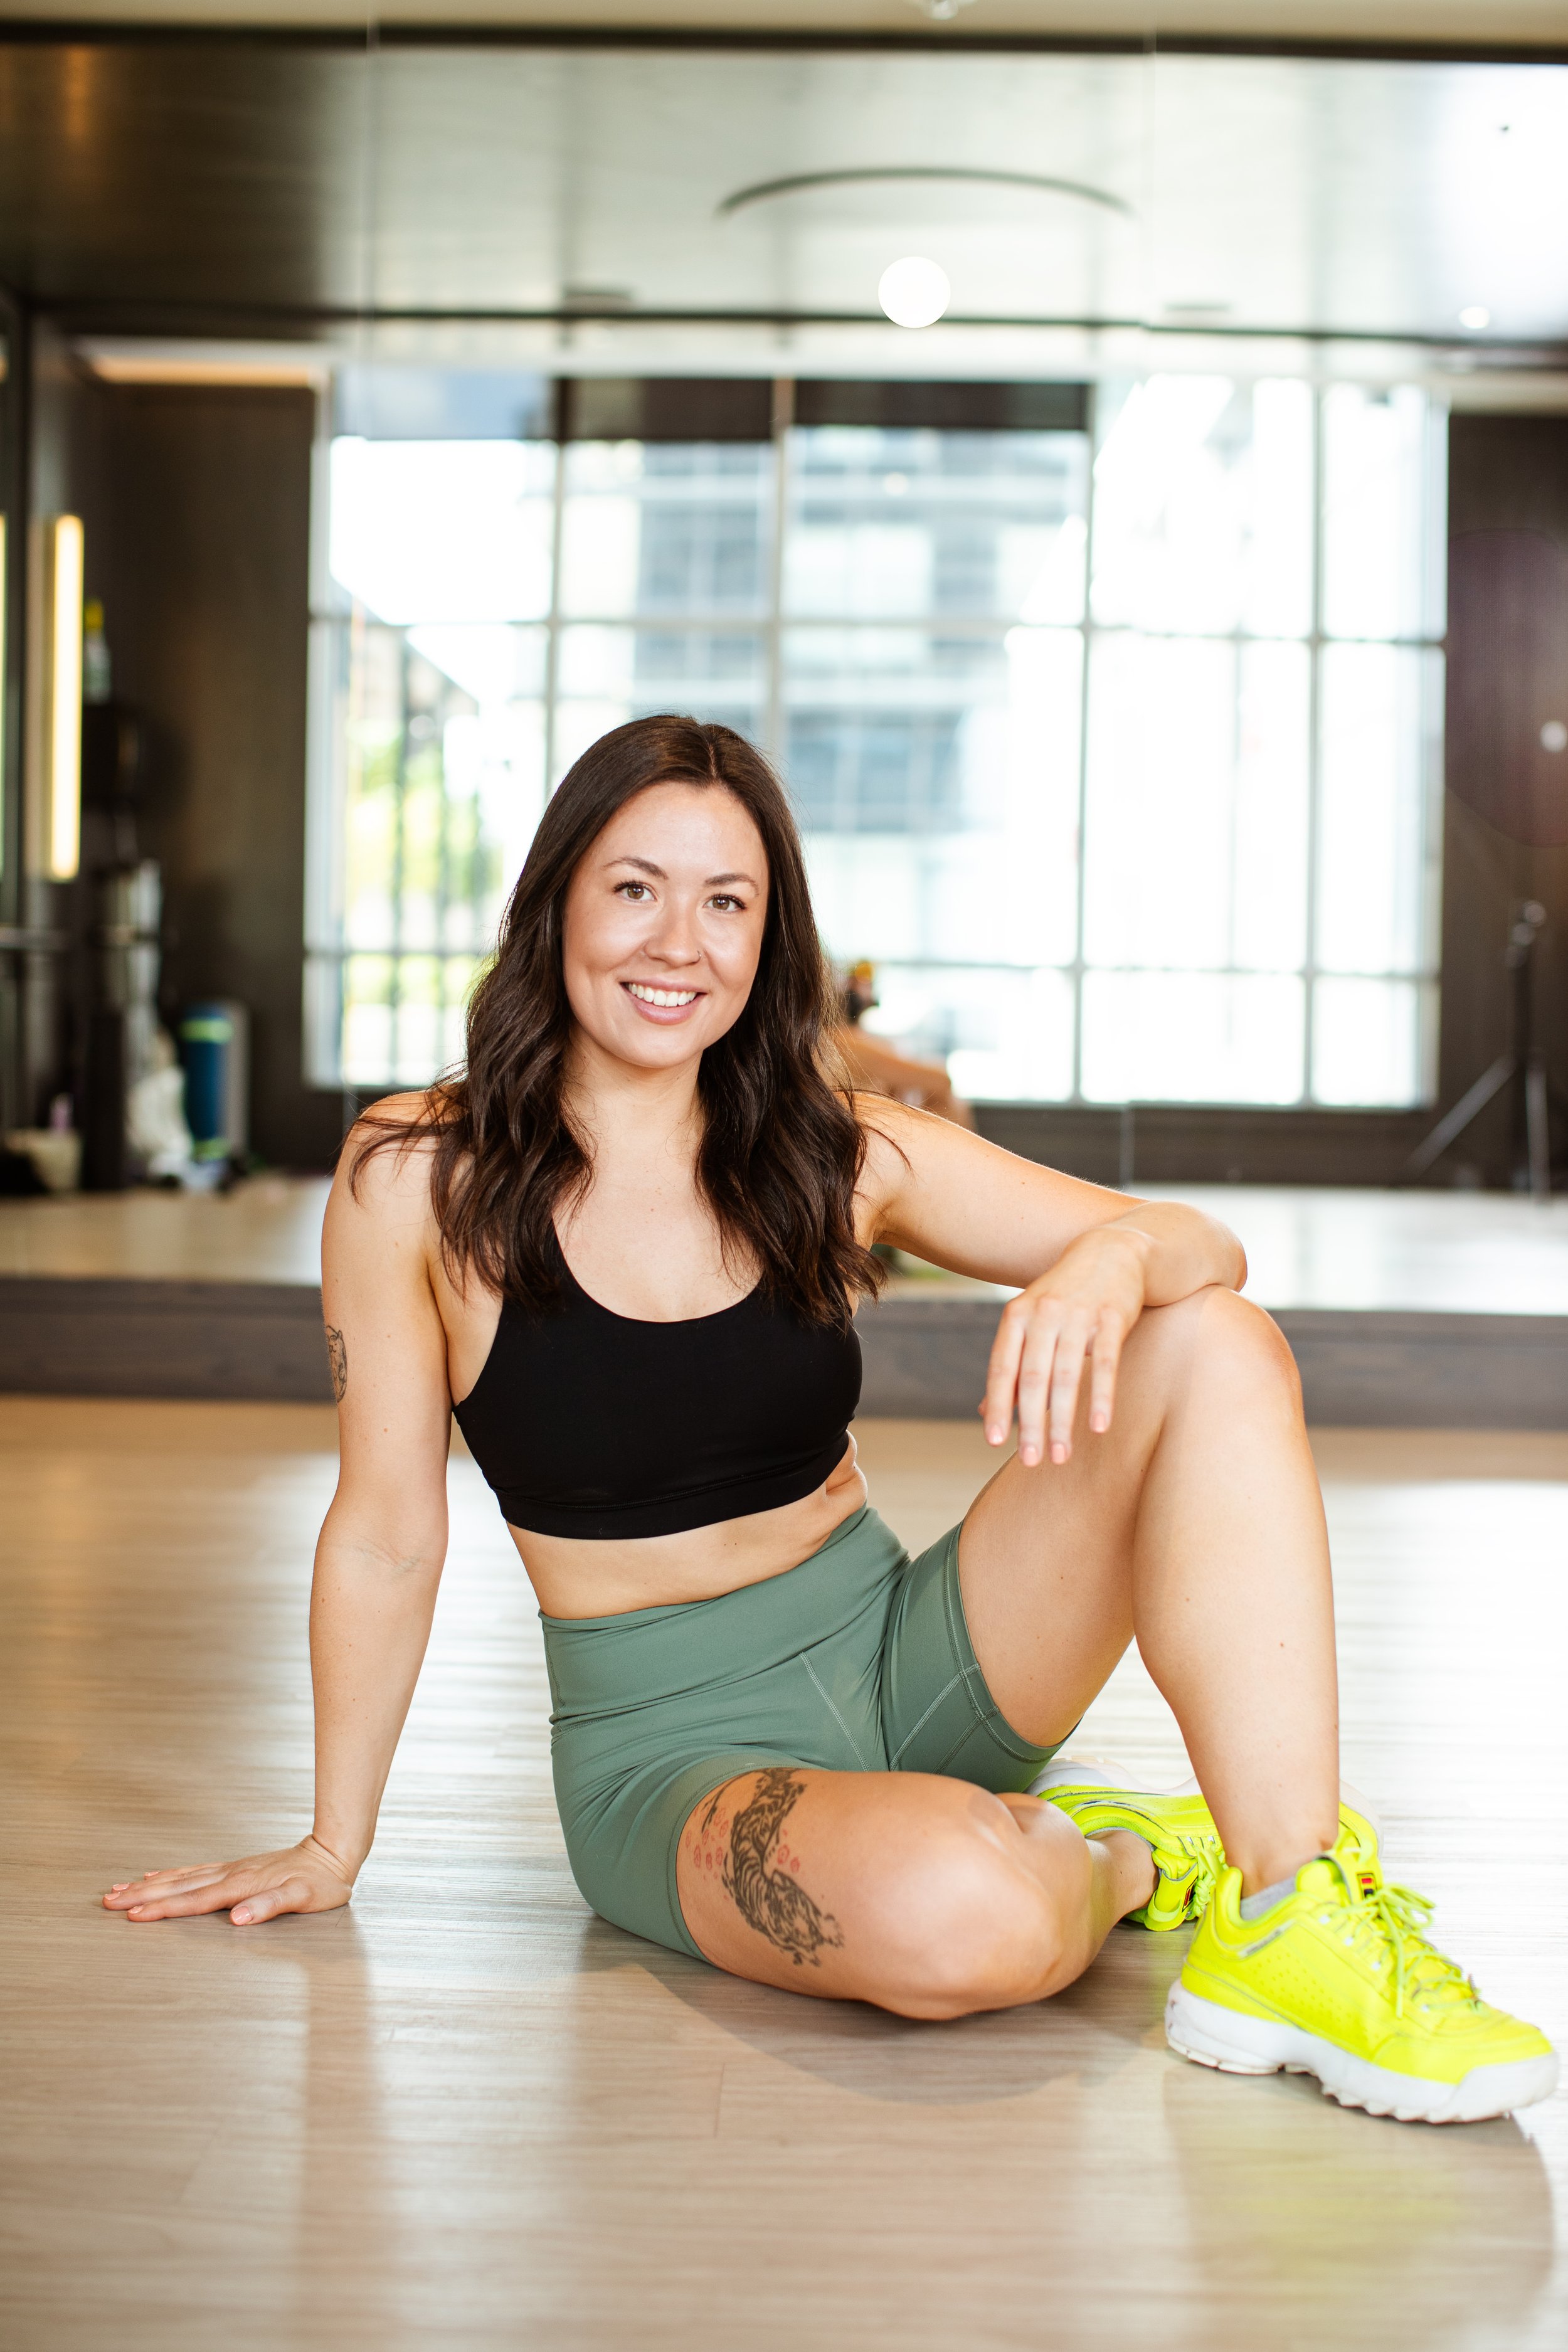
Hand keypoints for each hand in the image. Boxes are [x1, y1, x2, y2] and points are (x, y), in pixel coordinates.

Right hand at [101, 1834, 355, 1925]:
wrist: (333, 1852)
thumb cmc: (321, 1883)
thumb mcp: (302, 1899)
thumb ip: (269, 1906)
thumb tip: (238, 1918)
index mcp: (240, 1886)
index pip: (194, 1901)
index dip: (163, 1909)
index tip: (134, 1915)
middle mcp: (230, 1875)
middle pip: (178, 1887)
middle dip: (142, 1895)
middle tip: (108, 1902)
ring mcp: (230, 1870)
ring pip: (181, 1877)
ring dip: (150, 1884)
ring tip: (120, 1889)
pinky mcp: (235, 1868)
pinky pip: (194, 1871)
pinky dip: (171, 1874)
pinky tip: (157, 1874)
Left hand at [981, 1225, 1148, 1468]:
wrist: (1112, 1251)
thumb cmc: (1065, 1297)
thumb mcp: (1030, 1322)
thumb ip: (1011, 1366)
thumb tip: (984, 1413)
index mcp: (1017, 1315)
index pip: (1003, 1368)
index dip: (998, 1405)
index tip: (995, 1442)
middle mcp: (1044, 1313)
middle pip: (1033, 1377)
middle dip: (1030, 1423)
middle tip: (1030, 1460)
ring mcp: (1079, 1315)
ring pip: (1067, 1376)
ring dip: (1063, 1420)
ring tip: (1060, 1455)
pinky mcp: (1112, 1317)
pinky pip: (1105, 1364)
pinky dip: (1101, 1397)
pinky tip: (1099, 1427)